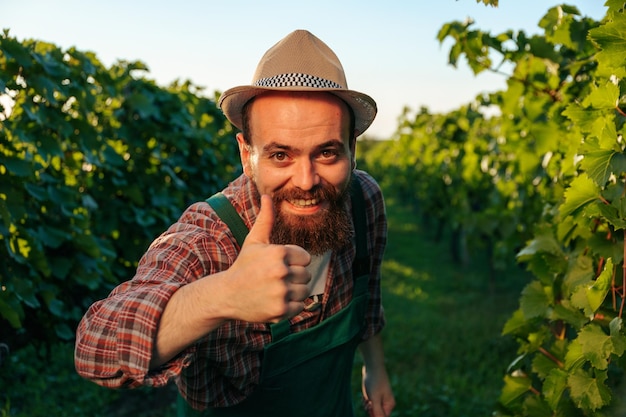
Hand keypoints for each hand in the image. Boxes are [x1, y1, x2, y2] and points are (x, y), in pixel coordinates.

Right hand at [223, 194, 310, 322]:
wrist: (227, 294)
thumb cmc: (244, 265)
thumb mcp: (254, 241)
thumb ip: (266, 219)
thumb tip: (267, 196)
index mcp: (278, 253)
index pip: (305, 258)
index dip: (294, 262)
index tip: (279, 266)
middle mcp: (281, 272)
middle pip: (307, 275)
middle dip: (294, 277)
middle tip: (275, 279)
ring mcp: (281, 292)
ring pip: (305, 291)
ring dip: (293, 292)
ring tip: (275, 290)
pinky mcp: (281, 310)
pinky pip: (300, 307)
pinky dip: (290, 306)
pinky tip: (275, 301)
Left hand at [362, 365, 395, 416]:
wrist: (371, 368)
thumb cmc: (374, 382)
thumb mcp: (374, 398)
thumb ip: (377, 411)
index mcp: (389, 405)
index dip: (374, 415)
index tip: (370, 407)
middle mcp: (385, 404)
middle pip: (376, 415)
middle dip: (370, 411)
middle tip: (368, 403)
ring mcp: (379, 400)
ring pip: (371, 410)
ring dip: (366, 407)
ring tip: (366, 399)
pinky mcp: (373, 396)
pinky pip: (368, 405)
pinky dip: (365, 402)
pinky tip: (364, 397)